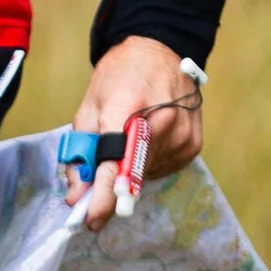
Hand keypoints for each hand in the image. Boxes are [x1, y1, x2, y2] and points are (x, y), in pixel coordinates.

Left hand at [69, 33, 201, 226]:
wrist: (160, 50)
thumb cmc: (119, 76)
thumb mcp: (90, 107)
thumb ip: (82, 153)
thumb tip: (77, 195)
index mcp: (127, 109)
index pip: (116, 163)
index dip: (103, 196)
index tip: (91, 220)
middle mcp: (160, 124)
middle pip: (133, 175)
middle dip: (112, 188)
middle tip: (98, 190)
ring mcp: (181, 135)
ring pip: (148, 176)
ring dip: (132, 173)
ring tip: (129, 141)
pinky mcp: (193, 145)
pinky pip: (164, 169)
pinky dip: (150, 165)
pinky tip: (147, 142)